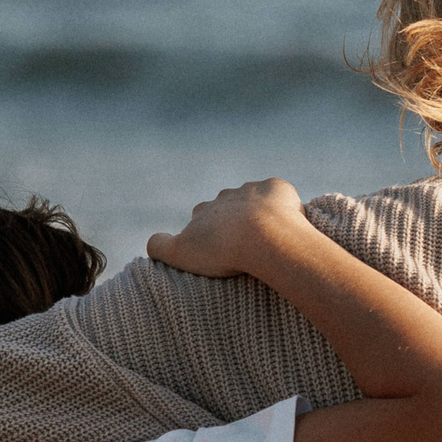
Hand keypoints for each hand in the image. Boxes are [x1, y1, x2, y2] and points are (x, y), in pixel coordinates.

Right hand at [146, 178, 307, 278]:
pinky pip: (279, 192)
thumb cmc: (223, 250)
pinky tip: (288, 222)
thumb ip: (159, 246)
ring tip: (270, 238)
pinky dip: (283, 204)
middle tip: (247, 246)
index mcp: (204, 211)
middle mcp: (225, 196)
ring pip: (254, 198)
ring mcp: (252, 190)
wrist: (263, 237)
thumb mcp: (180, 253)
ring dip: (260, 213)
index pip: (201, 218)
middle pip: (228, 207)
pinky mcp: (277, 188)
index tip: (221, 251)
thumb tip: (153, 242)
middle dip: (234, 222)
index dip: (210, 235)